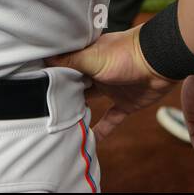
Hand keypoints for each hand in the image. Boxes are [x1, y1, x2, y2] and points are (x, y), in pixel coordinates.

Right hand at [47, 28, 174, 137]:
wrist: (160, 62)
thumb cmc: (125, 54)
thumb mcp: (92, 57)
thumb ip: (69, 61)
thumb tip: (44, 57)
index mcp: (88, 58)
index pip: (65, 67)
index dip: (51, 75)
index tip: (33, 85)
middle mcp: (97, 73)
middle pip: (75, 86)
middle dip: (63, 95)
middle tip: (43, 109)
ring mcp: (112, 89)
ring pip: (90, 103)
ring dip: (79, 112)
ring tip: (60, 124)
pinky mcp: (126, 104)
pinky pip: (112, 119)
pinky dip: (103, 130)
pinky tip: (91, 141)